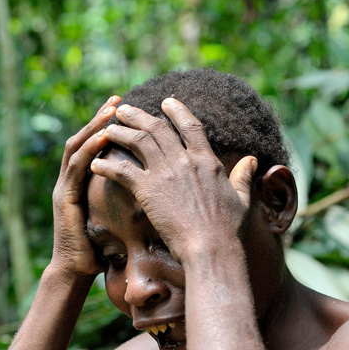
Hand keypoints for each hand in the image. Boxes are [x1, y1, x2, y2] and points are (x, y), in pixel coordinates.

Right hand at [49, 96, 120, 275]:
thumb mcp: (115, 218)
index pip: (95, 147)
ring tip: (110, 111)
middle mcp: (70, 181)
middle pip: (84, 140)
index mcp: (83, 183)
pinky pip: (75, 169)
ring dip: (94, 127)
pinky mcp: (63, 198)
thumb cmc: (100, 250)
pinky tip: (102, 139)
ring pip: (76, 148)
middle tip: (118, 99)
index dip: (109, 127)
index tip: (128, 109)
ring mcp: (64, 187)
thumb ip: (125, 200)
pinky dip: (89, 151)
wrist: (76, 272)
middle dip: (101, 119)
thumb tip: (155, 189)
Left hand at [90, 98, 257, 260]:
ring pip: (137, 142)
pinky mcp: (147, 190)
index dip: (178, 111)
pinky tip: (95, 164)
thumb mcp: (242, 198)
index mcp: (207, 160)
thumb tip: (253, 160)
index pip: (190, 126)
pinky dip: (107, 165)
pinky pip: (122, 171)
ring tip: (106, 129)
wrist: (211, 248)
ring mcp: (165, 174)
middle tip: (123, 110)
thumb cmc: (228, 229)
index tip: (166, 102)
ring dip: (119, 133)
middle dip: (137, 116)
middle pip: (157, 128)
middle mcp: (184, 161)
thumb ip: (244, 176)